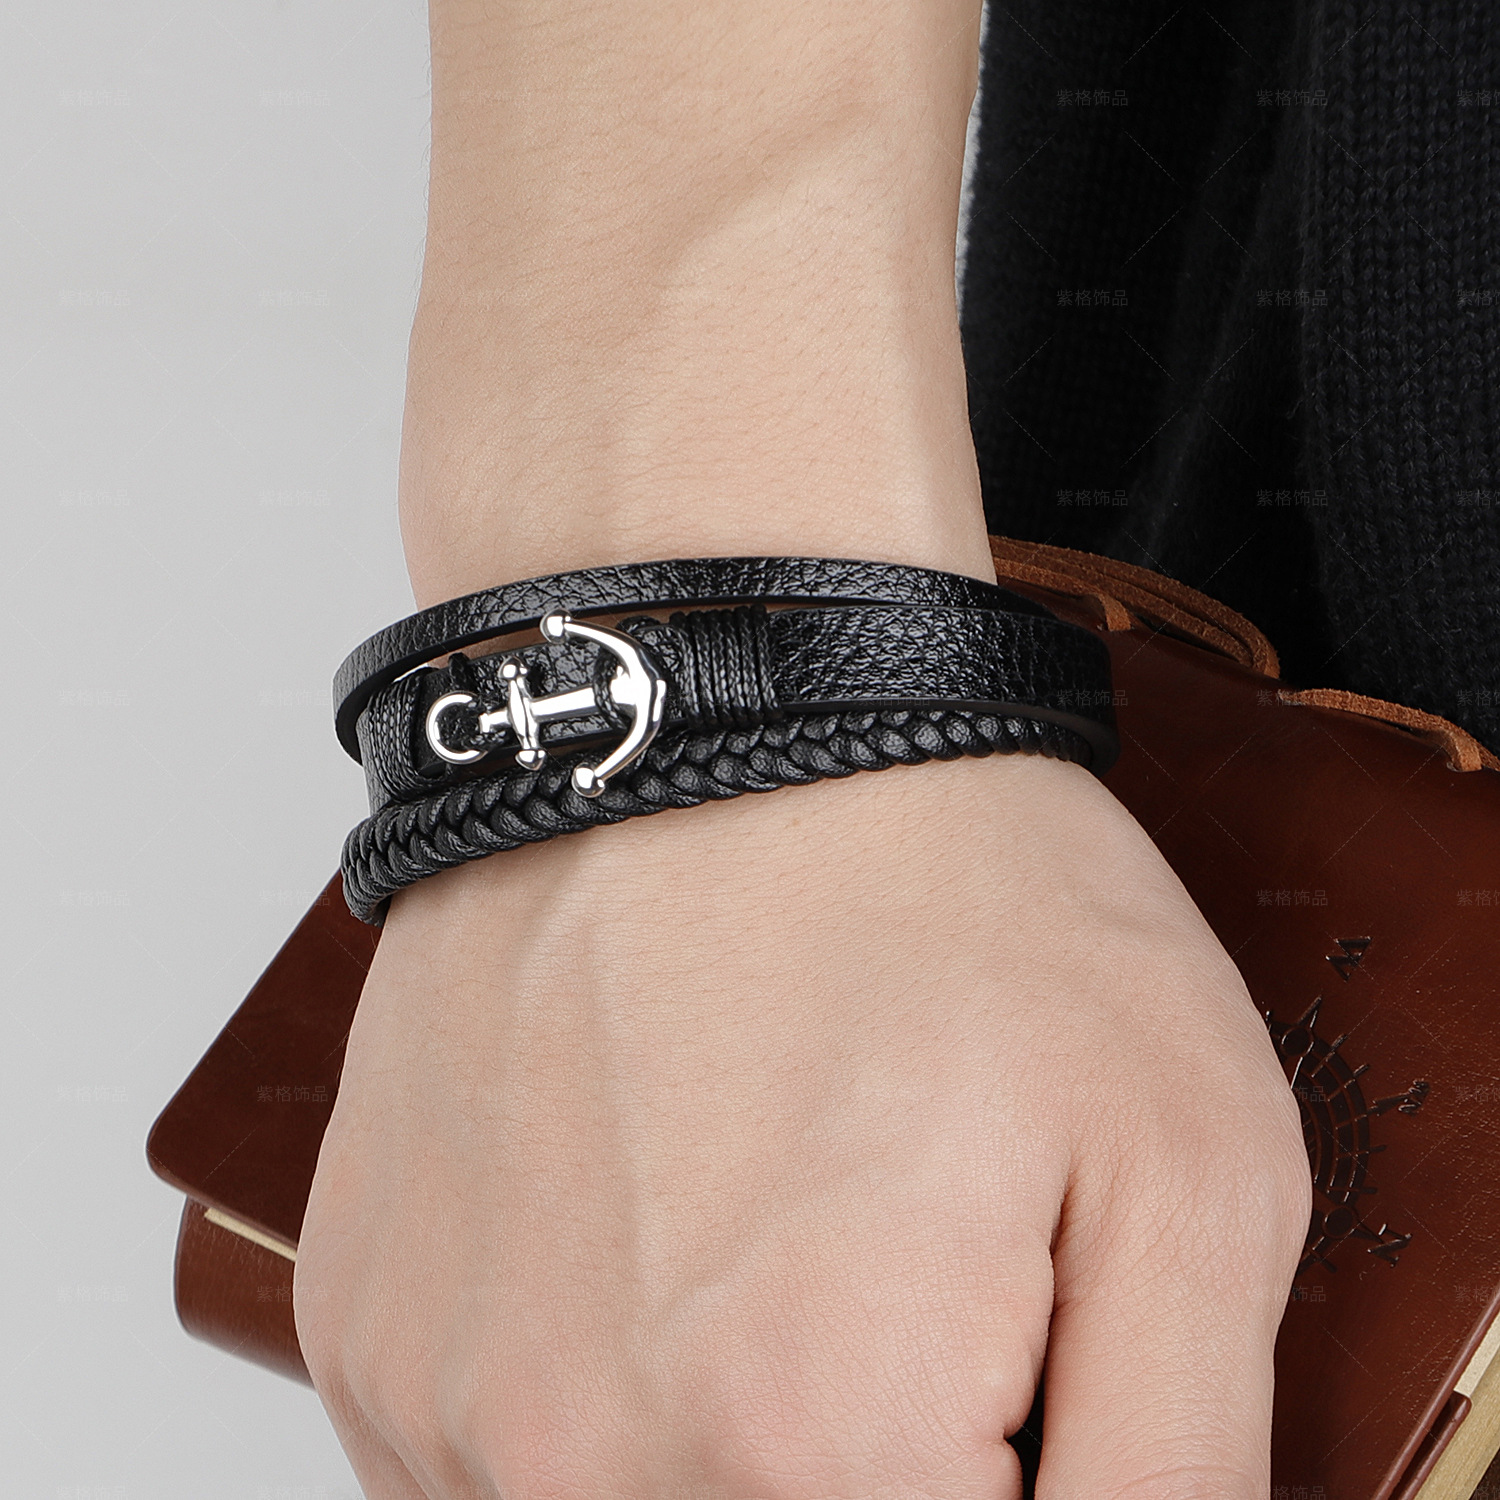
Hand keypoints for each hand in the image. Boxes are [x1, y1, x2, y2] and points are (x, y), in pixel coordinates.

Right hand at [294, 751, 1309, 1498]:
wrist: (711, 721)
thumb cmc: (943, 892)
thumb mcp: (1190, 1169)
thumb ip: (1177, 1478)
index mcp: (817, 1448)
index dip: (1015, 1465)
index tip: (1003, 1353)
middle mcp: (589, 1461)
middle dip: (879, 1458)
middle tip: (900, 1275)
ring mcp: (450, 1400)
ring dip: (727, 1450)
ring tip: (763, 1247)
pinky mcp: (373, 1331)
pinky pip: (505, 1473)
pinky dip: (602, 1408)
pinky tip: (651, 1250)